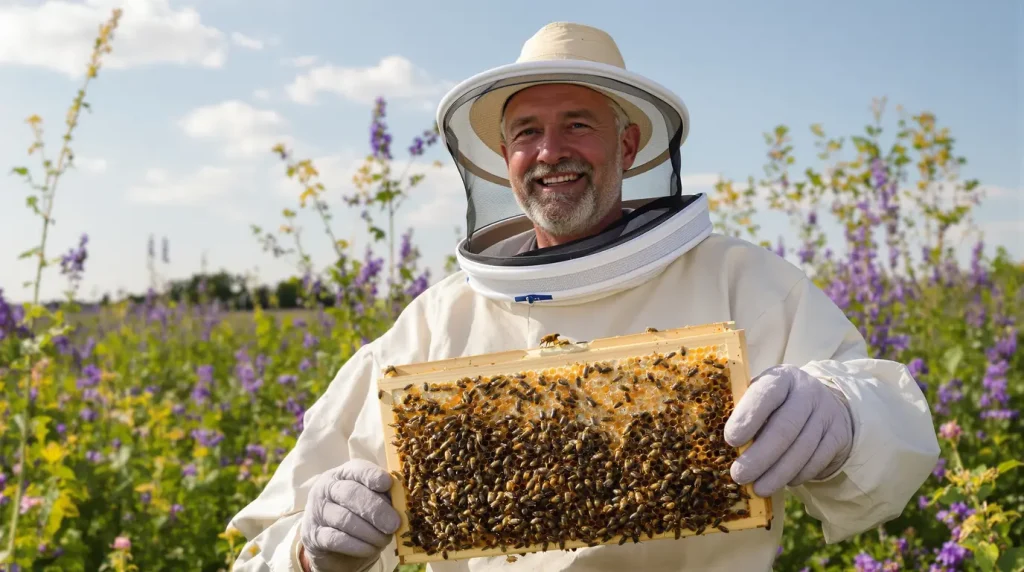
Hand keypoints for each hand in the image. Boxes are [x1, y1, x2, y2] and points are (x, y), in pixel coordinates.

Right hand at [300, 459, 400, 571]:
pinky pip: (337, 539)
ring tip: (384, 540)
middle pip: (351, 494)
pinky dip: (357, 545)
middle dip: (376, 510)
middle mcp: (327, 488)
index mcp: (344, 474)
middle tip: (394, 524)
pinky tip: (370, 549)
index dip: (372, 475)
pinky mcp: (314, 535)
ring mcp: (317, 511)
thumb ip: (384, 497)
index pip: (357, 469)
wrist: (332, 544)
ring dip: (370, 532)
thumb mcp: (371, 500)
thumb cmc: (358, 514)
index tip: (387, 484)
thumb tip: (402, 503)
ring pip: (345, 519)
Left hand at [724, 364, 853, 497]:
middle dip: (760, 456)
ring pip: (802, 448)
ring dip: (778, 473)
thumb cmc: (777, 403)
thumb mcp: (761, 397)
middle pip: (785, 427)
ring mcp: (826, 413)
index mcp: (781, 378)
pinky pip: (818, 460)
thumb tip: (718, 445)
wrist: (823, 402)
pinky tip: (784, 482)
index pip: (765, 394)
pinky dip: (799, 475)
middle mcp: (807, 392)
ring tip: (758, 489)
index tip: (730, 440)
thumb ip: (744, 412)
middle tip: (739, 475)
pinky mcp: (839, 435)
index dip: (747, 417)